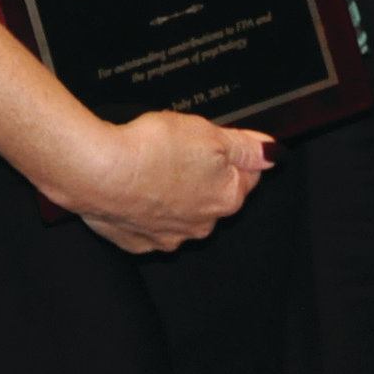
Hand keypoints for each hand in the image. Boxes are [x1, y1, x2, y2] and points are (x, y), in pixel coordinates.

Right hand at [74, 111, 275, 253]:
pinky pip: (148, 221)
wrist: (100, 172)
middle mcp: (201, 225)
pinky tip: (134, 184)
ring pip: (181, 210)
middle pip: (214, 194)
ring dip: (174, 190)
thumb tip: (273, 154)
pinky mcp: (135, 240)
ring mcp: (167, 237)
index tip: (216, 139)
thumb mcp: (209, 134)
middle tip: (181, 146)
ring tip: (154, 162)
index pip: (248, 174)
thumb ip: (245, 147)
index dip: (234, 152)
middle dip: (203, 172)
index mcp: (225, 198)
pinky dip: (145, 204)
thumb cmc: (154, 150)